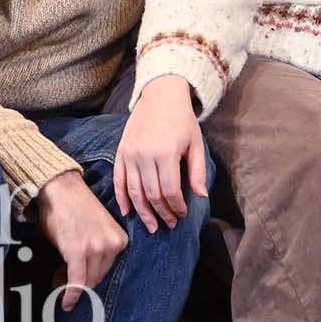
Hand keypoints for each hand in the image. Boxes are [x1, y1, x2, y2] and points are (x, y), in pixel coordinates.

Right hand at [33, 169, 129, 311]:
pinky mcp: (79, 251)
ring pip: (86, 281)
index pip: (107, 271)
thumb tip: (81, 277)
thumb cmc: (74, 208)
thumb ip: (94, 252)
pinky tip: (66, 302)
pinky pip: (77, 280)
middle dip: (81, 284)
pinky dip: (71, 294)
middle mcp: (112, 244)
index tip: (80, 284)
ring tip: (58, 280)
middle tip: (62, 281)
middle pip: (97, 278)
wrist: (60, 188)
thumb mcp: (94, 231)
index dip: (91, 279)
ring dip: (72, 287)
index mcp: (120, 239)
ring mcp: (97, 248)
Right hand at [113, 76, 209, 233]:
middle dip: (161, 213)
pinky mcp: (121, 152)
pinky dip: (122, 198)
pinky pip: (119, 180)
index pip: (169, 191)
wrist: (161, 95)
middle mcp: (145, 156)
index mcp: (166, 154)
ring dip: (143, 212)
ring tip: (152, 226)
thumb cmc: (182, 120)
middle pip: (151, 195)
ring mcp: (130, 154)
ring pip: (134, 192)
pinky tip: (128, 212)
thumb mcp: (196, 144)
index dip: (176, 207)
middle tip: (169, 225)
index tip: (182, 215)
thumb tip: (201, 197)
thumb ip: (197, 171)